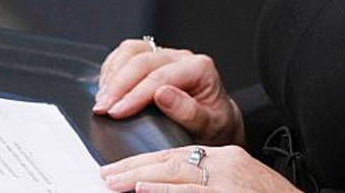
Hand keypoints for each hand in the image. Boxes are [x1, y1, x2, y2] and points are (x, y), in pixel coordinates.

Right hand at [93, 38, 243, 145]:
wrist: (217, 123)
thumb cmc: (214, 126)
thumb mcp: (210, 126)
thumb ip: (189, 112)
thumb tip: (162, 94)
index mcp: (200, 68)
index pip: (161, 76)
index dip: (135, 94)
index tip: (116, 112)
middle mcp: (182, 57)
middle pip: (143, 60)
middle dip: (118, 85)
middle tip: (102, 109)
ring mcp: (166, 55)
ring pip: (133, 50)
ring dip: (113, 73)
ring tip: (102, 99)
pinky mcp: (153, 59)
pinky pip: (127, 52)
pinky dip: (113, 68)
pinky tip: (106, 88)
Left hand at [100, 144, 299, 192]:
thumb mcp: (238, 185)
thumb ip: (207, 184)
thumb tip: (166, 189)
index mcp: (227, 158)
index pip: (179, 155)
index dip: (147, 162)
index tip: (121, 170)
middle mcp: (226, 163)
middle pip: (172, 160)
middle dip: (135, 167)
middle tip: (105, 174)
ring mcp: (227, 180)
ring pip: (176, 174)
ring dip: (140, 177)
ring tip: (113, 182)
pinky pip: (190, 192)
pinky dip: (164, 192)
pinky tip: (142, 191)